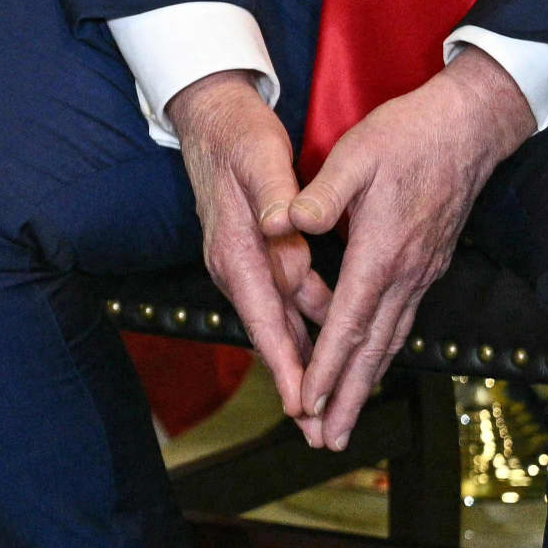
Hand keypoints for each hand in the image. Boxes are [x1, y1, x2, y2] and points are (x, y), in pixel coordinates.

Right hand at [168, 71, 329, 424]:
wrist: (212, 117)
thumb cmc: (237, 136)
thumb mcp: (259, 158)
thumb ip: (275, 196)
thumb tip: (286, 227)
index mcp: (236, 251)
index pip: (264, 318)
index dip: (286, 363)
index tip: (302, 403)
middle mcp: (236, 266)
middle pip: (272, 335)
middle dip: (298, 383)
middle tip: (320, 430)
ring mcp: (246, 262)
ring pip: (283, 322)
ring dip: (308, 360)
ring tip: (332, 402)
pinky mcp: (259, 254)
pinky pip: (289, 299)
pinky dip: (312, 323)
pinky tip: (335, 339)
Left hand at [269, 49, 534, 448]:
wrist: (470, 126)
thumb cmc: (408, 135)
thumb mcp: (356, 154)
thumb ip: (321, 193)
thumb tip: (284, 221)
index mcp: (383, 251)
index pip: (349, 322)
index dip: (327, 366)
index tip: (309, 403)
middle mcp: (407, 273)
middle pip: (374, 349)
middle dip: (348, 398)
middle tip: (326, 442)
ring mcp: (422, 273)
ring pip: (391, 341)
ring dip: (366, 385)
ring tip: (343, 423)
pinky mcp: (427, 266)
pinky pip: (401, 322)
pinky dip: (382, 353)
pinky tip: (370, 368)